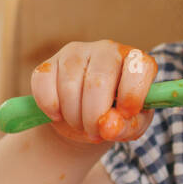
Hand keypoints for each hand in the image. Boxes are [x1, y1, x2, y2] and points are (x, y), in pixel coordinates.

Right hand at [30, 40, 157, 145]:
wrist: (85, 118)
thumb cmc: (115, 117)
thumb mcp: (130, 126)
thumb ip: (126, 127)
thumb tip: (108, 126)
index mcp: (134, 62)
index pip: (139, 67)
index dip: (132, 94)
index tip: (125, 113)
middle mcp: (107, 50)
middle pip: (98, 81)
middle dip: (94, 116)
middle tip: (95, 132)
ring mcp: (76, 53)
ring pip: (69, 85)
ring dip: (73, 116)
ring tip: (81, 125)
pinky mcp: (50, 63)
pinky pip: (43, 83)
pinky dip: (50, 106)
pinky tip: (59, 114)